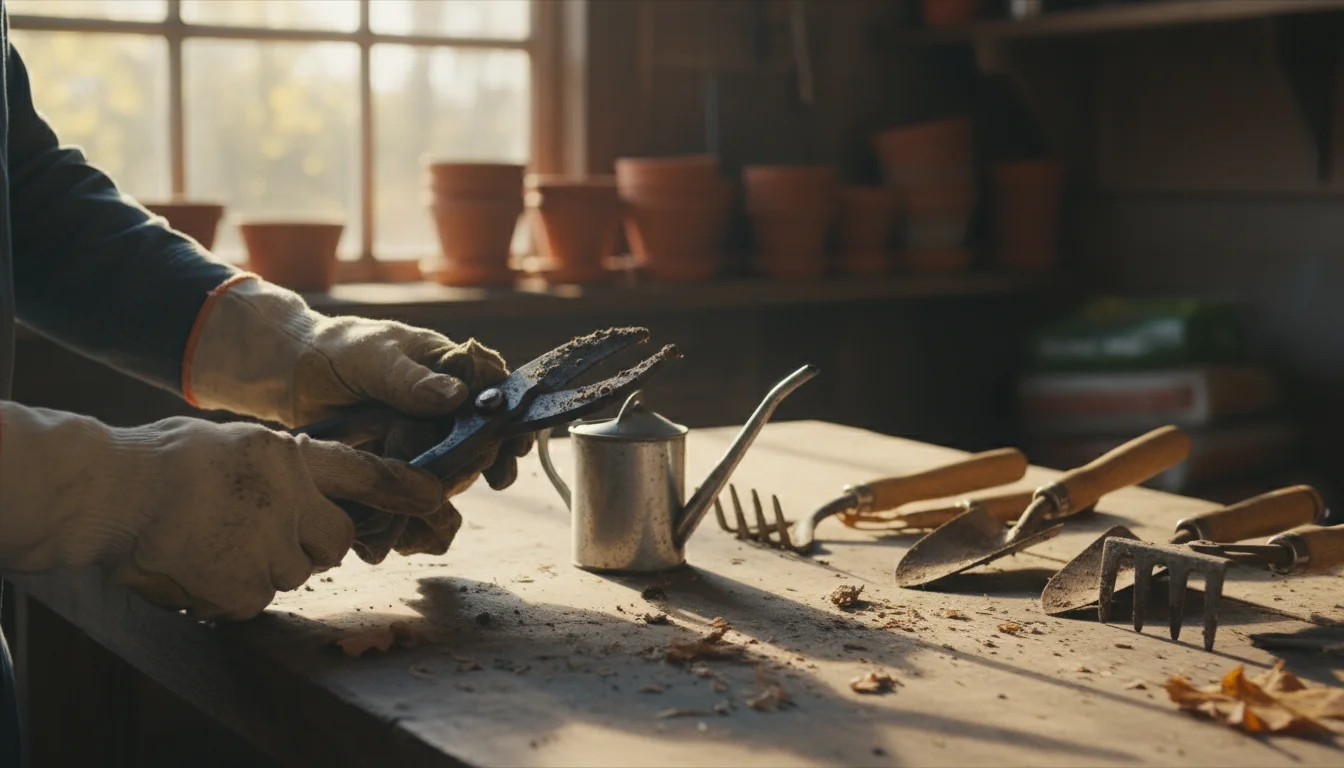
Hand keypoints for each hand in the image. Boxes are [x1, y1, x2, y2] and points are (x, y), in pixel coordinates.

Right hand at [0, 402, 443, 620]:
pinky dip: (235, 589)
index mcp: (289, 458)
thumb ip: (282, 466)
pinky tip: (202, 564)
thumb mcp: (238, 444)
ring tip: (220, 540)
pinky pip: (258, 598)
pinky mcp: (244, 588)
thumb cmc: (165, 460)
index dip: (404, 489)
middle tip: (268, 529)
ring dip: (270, 563)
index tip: (436, 499)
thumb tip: (310, 486)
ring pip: (297, 571)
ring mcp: (269, 547)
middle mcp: (291, 501)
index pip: (366, 473)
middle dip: (316, 540)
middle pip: (338, 539)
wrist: (110, 492)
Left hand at [184, 275, 531, 494]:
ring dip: (459, 481)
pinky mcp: (405, 458)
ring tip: (449, 496)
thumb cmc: (341, 351)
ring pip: (458, 461)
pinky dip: (426, 496)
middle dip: (492, 457)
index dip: (511, 418)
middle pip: (483, 433)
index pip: (496, 391)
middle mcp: (446, 402)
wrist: (295, 375)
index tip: (514, 443)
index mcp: (450, 366)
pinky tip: (423, 512)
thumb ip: (411, 379)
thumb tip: (457, 396)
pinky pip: (424, 479)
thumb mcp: (374, 357)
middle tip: (497, 478)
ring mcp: (427, 431)